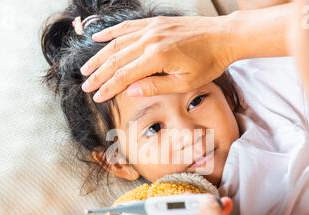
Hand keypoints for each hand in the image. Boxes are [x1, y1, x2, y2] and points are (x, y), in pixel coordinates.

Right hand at [81, 15, 235, 101]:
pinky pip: (127, 27)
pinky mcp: (155, 23)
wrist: (223, 37)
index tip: (96, 97)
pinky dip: (111, 33)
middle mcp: (150, 40)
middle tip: (86, 85)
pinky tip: (98, 38)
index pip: (124, 75)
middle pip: (116, 59)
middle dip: (99, 74)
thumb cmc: (208, 63)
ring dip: (100, 56)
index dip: (108, 87)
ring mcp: (151, 28)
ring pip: (117, 42)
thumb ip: (155, 86)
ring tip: (86, 68)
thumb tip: (129, 91)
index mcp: (157, 58)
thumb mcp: (184, 83)